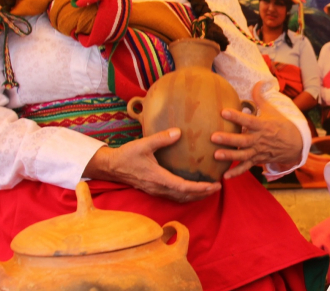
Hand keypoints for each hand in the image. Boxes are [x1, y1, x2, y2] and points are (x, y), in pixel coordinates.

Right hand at [83, 128, 220, 202]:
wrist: (111, 167)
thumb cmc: (126, 155)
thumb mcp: (143, 144)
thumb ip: (161, 138)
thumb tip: (178, 132)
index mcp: (158, 178)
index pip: (183, 187)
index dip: (200, 187)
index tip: (214, 184)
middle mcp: (158, 188)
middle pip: (185, 196)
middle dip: (203, 193)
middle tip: (219, 186)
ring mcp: (156, 190)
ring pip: (180, 198)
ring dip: (196, 195)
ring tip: (210, 189)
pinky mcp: (154, 190)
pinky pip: (174, 196)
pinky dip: (187, 195)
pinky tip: (193, 190)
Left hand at [212, 81, 303, 177]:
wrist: (295, 145)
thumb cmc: (281, 125)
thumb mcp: (272, 110)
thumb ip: (260, 97)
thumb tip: (258, 82)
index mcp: (263, 125)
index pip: (248, 120)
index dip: (236, 116)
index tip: (223, 111)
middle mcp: (260, 139)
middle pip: (243, 140)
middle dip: (228, 139)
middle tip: (213, 137)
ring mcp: (259, 151)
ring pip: (243, 155)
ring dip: (230, 156)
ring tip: (216, 155)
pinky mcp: (258, 160)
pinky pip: (246, 167)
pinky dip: (236, 173)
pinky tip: (224, 176)